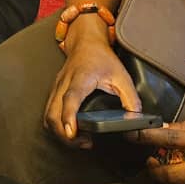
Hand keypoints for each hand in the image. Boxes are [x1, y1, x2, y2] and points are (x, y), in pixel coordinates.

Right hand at [43, 17, 138, 148]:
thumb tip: (135, 119)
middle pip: (54, 112)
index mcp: (81, 77)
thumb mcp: (122, 75)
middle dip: (64, 134)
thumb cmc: (101, 57)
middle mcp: (65, 82)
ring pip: (48, 115)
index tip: (72, 132)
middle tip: (83, 142)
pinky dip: (56, 125)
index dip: (69, 117)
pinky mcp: (54, 91)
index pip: (71, 98)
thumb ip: (130, 98)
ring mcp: (57, 87)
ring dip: (59, 132)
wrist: (85, 41)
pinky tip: (69, 130)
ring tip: (77, 139)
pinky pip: (49, 112)